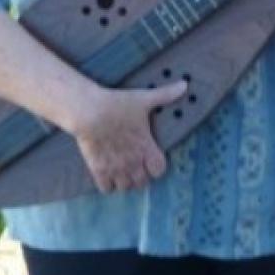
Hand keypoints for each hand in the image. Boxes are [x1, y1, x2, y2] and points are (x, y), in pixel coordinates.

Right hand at [70, 78, 187, 193]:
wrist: (89, 111)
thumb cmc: (118, 104)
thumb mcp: (143, 98)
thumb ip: (165, 95)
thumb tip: (186, 84)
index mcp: (146, 147)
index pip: (159, 170)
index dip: (156, 166)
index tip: (151, 159)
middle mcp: (133, 162)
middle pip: (142, 183)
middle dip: (140, 176)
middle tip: (134, 165)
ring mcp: (116, 168)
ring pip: (125, 187)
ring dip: (124, 181)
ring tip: (120, 171)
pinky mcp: (98, 170)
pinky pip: (107, 189)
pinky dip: (107, 184)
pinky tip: (106, 173)